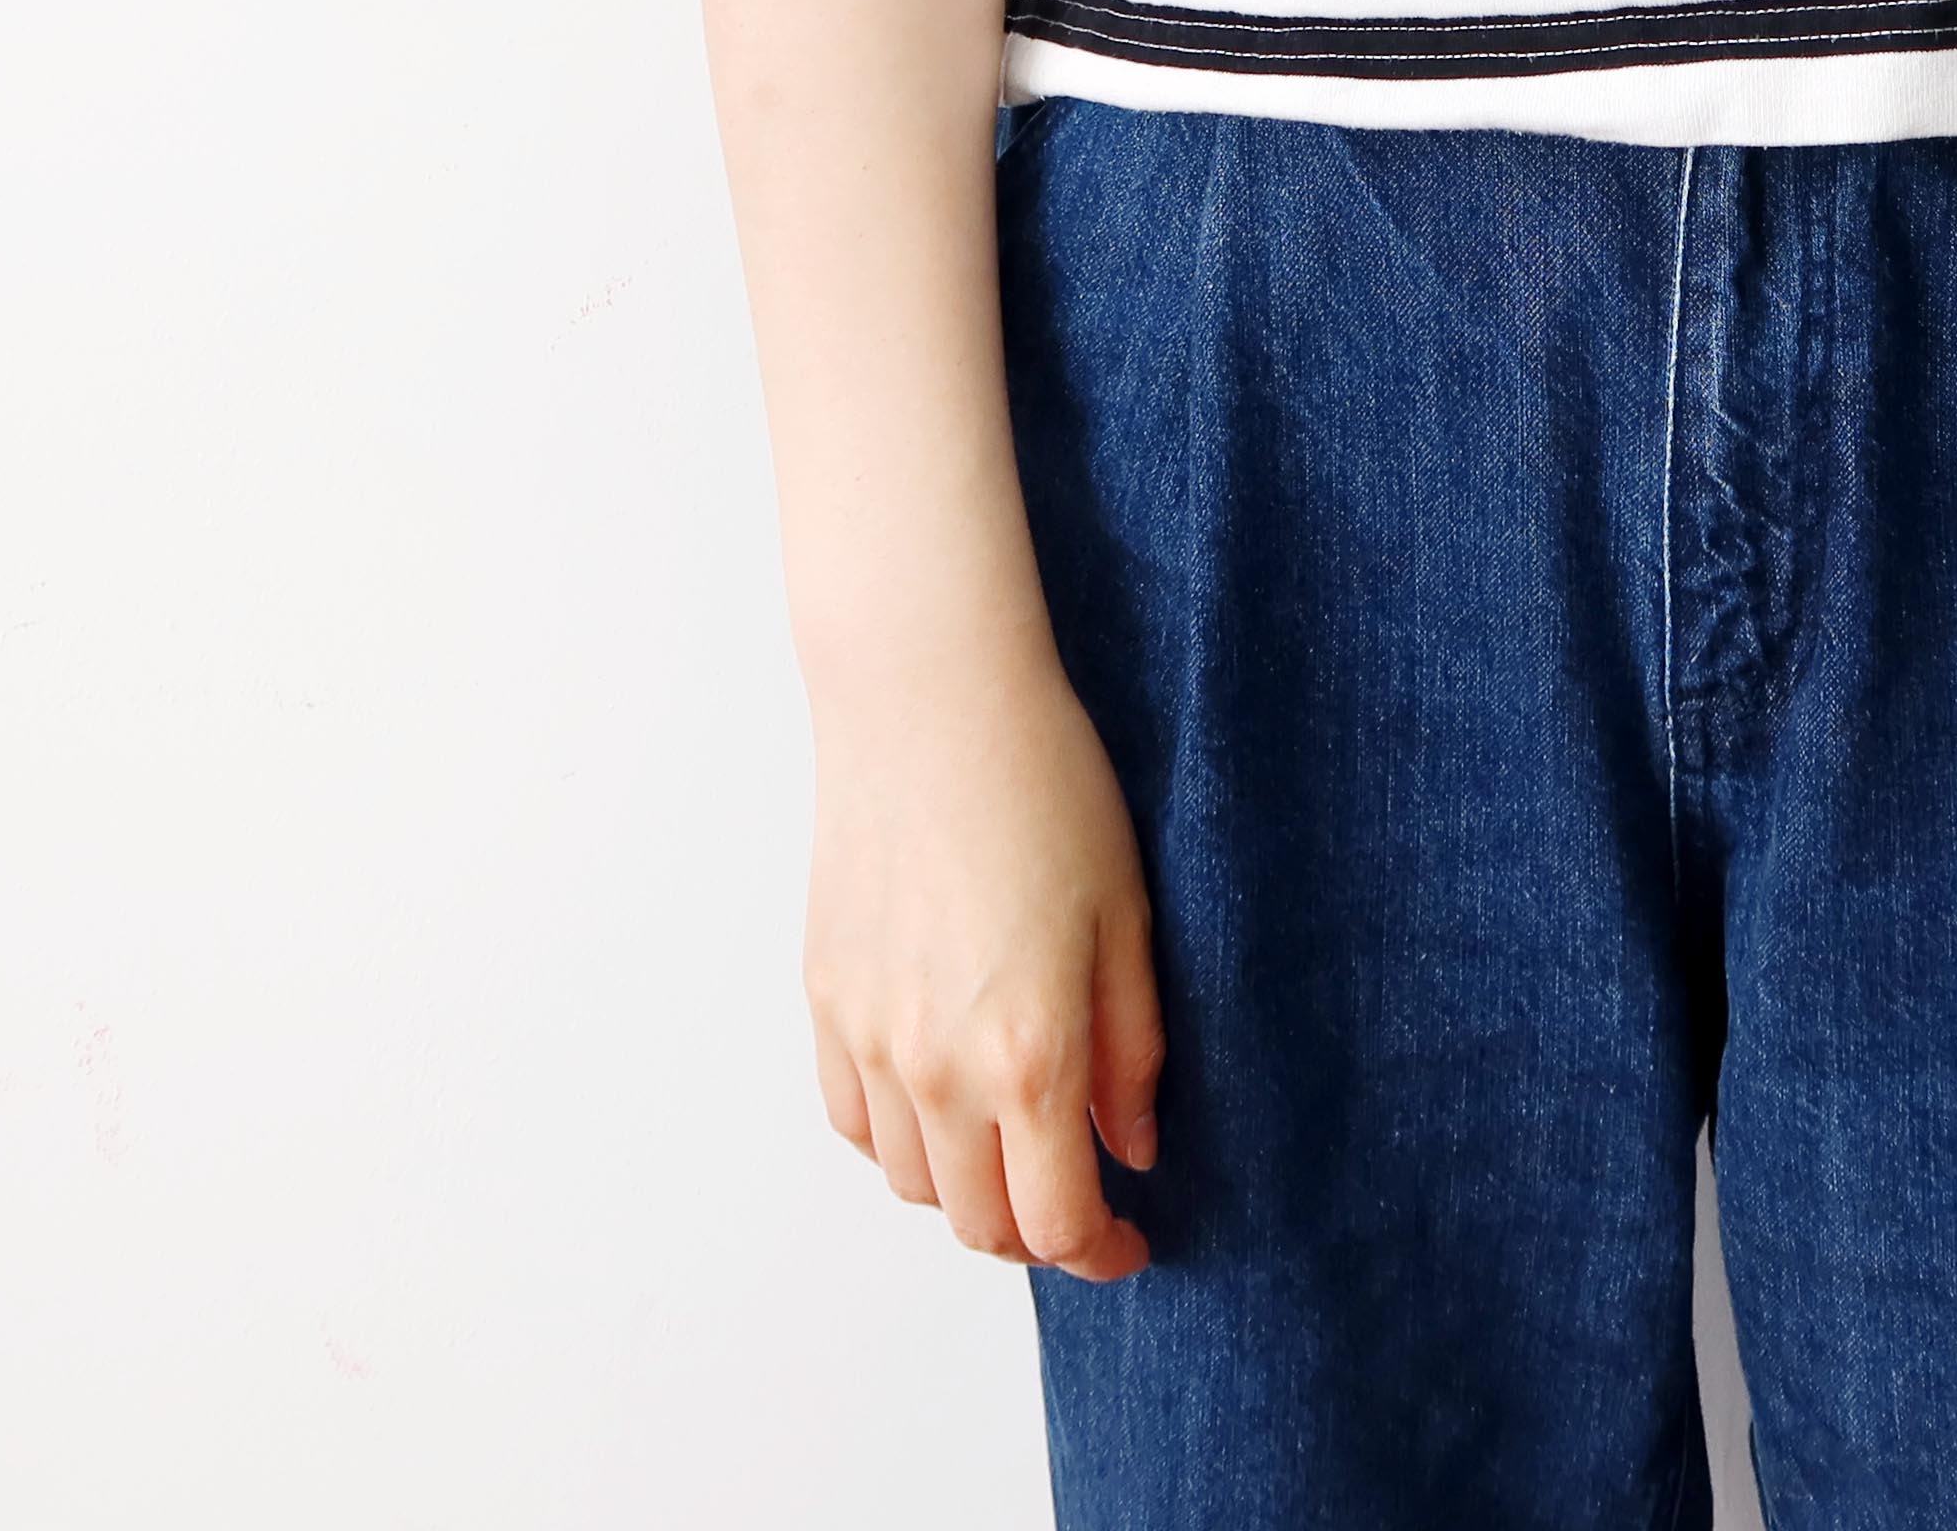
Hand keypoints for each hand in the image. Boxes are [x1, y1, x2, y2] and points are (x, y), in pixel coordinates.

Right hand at [801, 651, 1166, 1278]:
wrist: (930, 703)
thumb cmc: (1047, 789)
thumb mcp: (1129, 921)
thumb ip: (1132, 1052)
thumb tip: (1131, 1147)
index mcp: (1026, 1055)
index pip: (1055, 1223)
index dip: (1101, 1253)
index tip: (1131, 1242)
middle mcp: (933, 1067)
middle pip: (978, 1223)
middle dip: (1040, 1234)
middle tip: (1084, 1205)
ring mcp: (866, 1038)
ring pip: (911, 1182)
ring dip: (969, 1192)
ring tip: (1018, 1150)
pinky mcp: (824, 999)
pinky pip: (853, 1122)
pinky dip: (900, 1142)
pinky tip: (942, 1107)